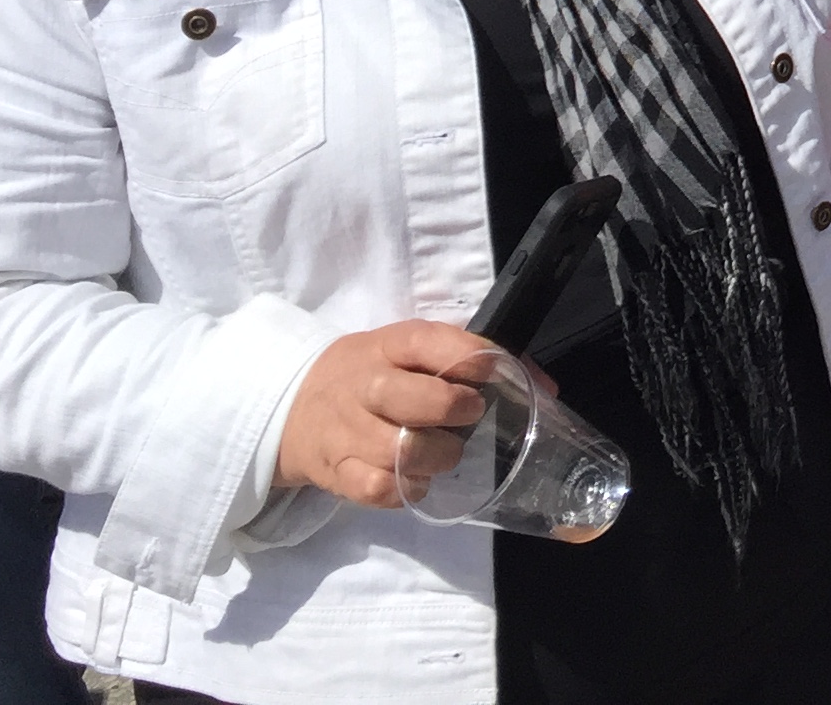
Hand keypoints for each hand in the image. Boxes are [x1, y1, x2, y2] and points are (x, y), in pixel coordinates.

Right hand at [273, 320, 499, 506]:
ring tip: (445, 452)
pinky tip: (415, 480)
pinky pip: (375, 489)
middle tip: (469, 413)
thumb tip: (538, 381)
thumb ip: (460, 357)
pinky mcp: (336, 473)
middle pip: (408, 398)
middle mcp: (362, 386)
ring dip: (436, 456)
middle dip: (451, 408)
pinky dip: (404, 490)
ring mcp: (346, 432)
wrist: (292, 406)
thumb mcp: (402, 350)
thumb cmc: (368, 375)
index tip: (488, 369)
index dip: (463, 355)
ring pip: (397, 452)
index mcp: (384, 346)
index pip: (422, 341)